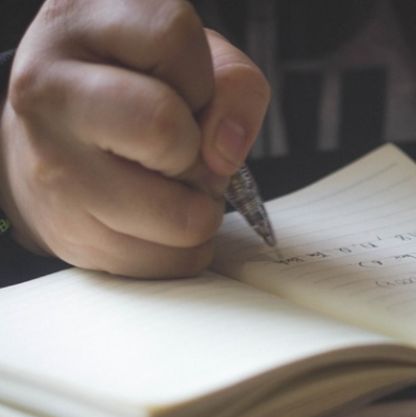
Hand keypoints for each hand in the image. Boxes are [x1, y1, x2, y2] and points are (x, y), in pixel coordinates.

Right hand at [0, 0, 269, 277]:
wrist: (51, 146)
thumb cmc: (135, 92)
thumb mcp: (191, 60)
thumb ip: (234, 86)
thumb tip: (226, 151)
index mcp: (78, 21)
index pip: (172, 36)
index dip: (201, 71)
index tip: (183, 88)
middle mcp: (49, 91)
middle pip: (166, 130)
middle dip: (197, 147)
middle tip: (180, 145)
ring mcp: (52, 169)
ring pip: (180, 216)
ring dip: (198, 205)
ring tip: (168, 181)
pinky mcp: (70, 236)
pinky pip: (172, 261)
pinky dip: (184, 245)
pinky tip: (153, 214)